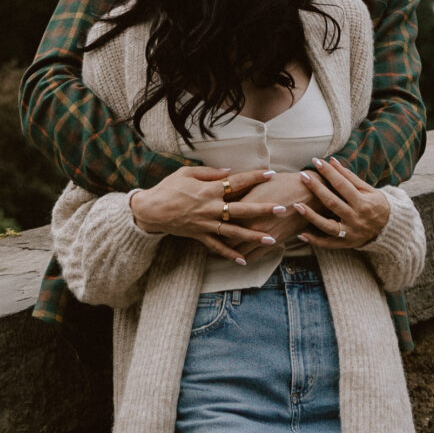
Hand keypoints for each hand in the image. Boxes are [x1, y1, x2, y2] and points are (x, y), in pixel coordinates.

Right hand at [128, 167, 290, 264]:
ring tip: (271, 240)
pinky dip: (229, 254)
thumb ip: (210, 172)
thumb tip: (230, 171)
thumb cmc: (168, 188)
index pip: (237, 182)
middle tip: (283, 209)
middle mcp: (210, 208)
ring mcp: (206, 224)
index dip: (254, 177)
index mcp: (208, 190)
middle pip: (242, 209)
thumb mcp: (186, 173)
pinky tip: (243, 260)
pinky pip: (217, 247)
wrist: (150, 210)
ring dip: (254, 236)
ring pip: (234, 232)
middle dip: (263, 209)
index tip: (271, 174)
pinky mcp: (199, 236)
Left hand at [297, 156, 394, 250]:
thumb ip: (350, 177)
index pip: (342, 185)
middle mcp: (356, 218)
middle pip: (332, 202)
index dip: (329, 172)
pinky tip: (301, 234)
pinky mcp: (345, 243)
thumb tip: (332, 161)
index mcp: (363, 203)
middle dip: (316, 188)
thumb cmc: (376, 204)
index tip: (317, 161)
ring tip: (297, 205)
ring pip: (327, 225)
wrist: (388, 228)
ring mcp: (350, 233)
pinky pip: (327, 244)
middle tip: (303, 176)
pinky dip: (314, 240)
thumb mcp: (368, 189)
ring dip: (311, 216)